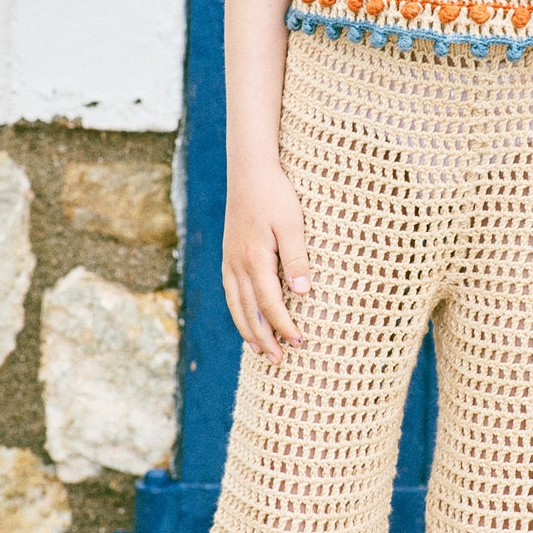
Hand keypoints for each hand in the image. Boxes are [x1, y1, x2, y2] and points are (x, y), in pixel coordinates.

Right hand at [222, 165, 310, 361]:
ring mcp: (230, 260)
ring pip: (236, 304)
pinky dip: (238, 311)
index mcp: (255, 258)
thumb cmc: (276, 194)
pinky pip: (231, 292)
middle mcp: (237, 264)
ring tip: (260, 350)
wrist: (249, 171)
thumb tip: (302, 293)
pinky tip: (246, 319)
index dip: (284, 325)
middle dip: (264, 338)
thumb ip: (297, 258)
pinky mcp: (229, 255)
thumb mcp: (293, 223)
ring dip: (248, 329)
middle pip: (249, 311)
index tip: (299, 342)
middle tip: (279, 361)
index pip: (270, 302)